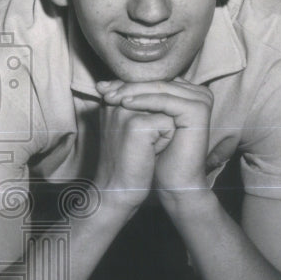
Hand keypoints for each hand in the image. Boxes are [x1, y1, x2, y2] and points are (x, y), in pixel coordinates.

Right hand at [92, 91, 175, 210]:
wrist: (117, 190)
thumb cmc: (126, 159)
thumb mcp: (127, 127)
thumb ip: (139, 105)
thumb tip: (165, 91)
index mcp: (110, 98)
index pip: (149, 90)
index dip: (154, 113)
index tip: (137, 135)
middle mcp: (115, 100)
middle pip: (159, 98)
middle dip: (160, 120)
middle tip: (142, 143)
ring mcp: (125, 111)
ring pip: (166, 109)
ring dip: (164, 129)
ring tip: (146, 146)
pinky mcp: (137, 125)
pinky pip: (169, 124)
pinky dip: (165, 140)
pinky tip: (149, 153)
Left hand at [97, 77, 212, 199]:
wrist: (172, 180)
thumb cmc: (155, 153)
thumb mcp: (138, 121)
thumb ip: (127, 100)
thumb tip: (101, 84)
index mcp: (186, 91)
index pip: (152, 79)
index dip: (126, 83)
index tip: (101, 87)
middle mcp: (197, 92)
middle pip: (155, 82)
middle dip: (127, 86)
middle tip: (102, 90)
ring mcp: (200, 100)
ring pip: (159, 88)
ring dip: (132, 91)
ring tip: (110, 97)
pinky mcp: (199, 110)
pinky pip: (166, 101)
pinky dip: (145, 101)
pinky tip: (125, 104)